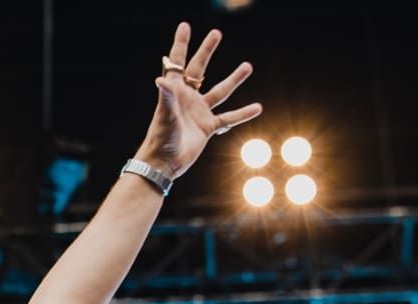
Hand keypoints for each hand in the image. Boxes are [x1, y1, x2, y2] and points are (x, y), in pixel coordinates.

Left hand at [135, 22, 262, 179]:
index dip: (181, 44)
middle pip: (199, 69)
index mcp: (174, 91)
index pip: (177, 62)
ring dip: (234, 79)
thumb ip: (167, 97)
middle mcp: (187, 98)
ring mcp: (198, 112)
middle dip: (206, 51)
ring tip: (248, 65)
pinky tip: (257, 107)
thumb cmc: (160, 139)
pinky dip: (242, 114)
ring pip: (219, 91)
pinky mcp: (207, 127)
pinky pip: (228, 117)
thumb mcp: (165, 116)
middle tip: (217, 33)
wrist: (164, 164)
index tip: (185, 26)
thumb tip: (160, 77)